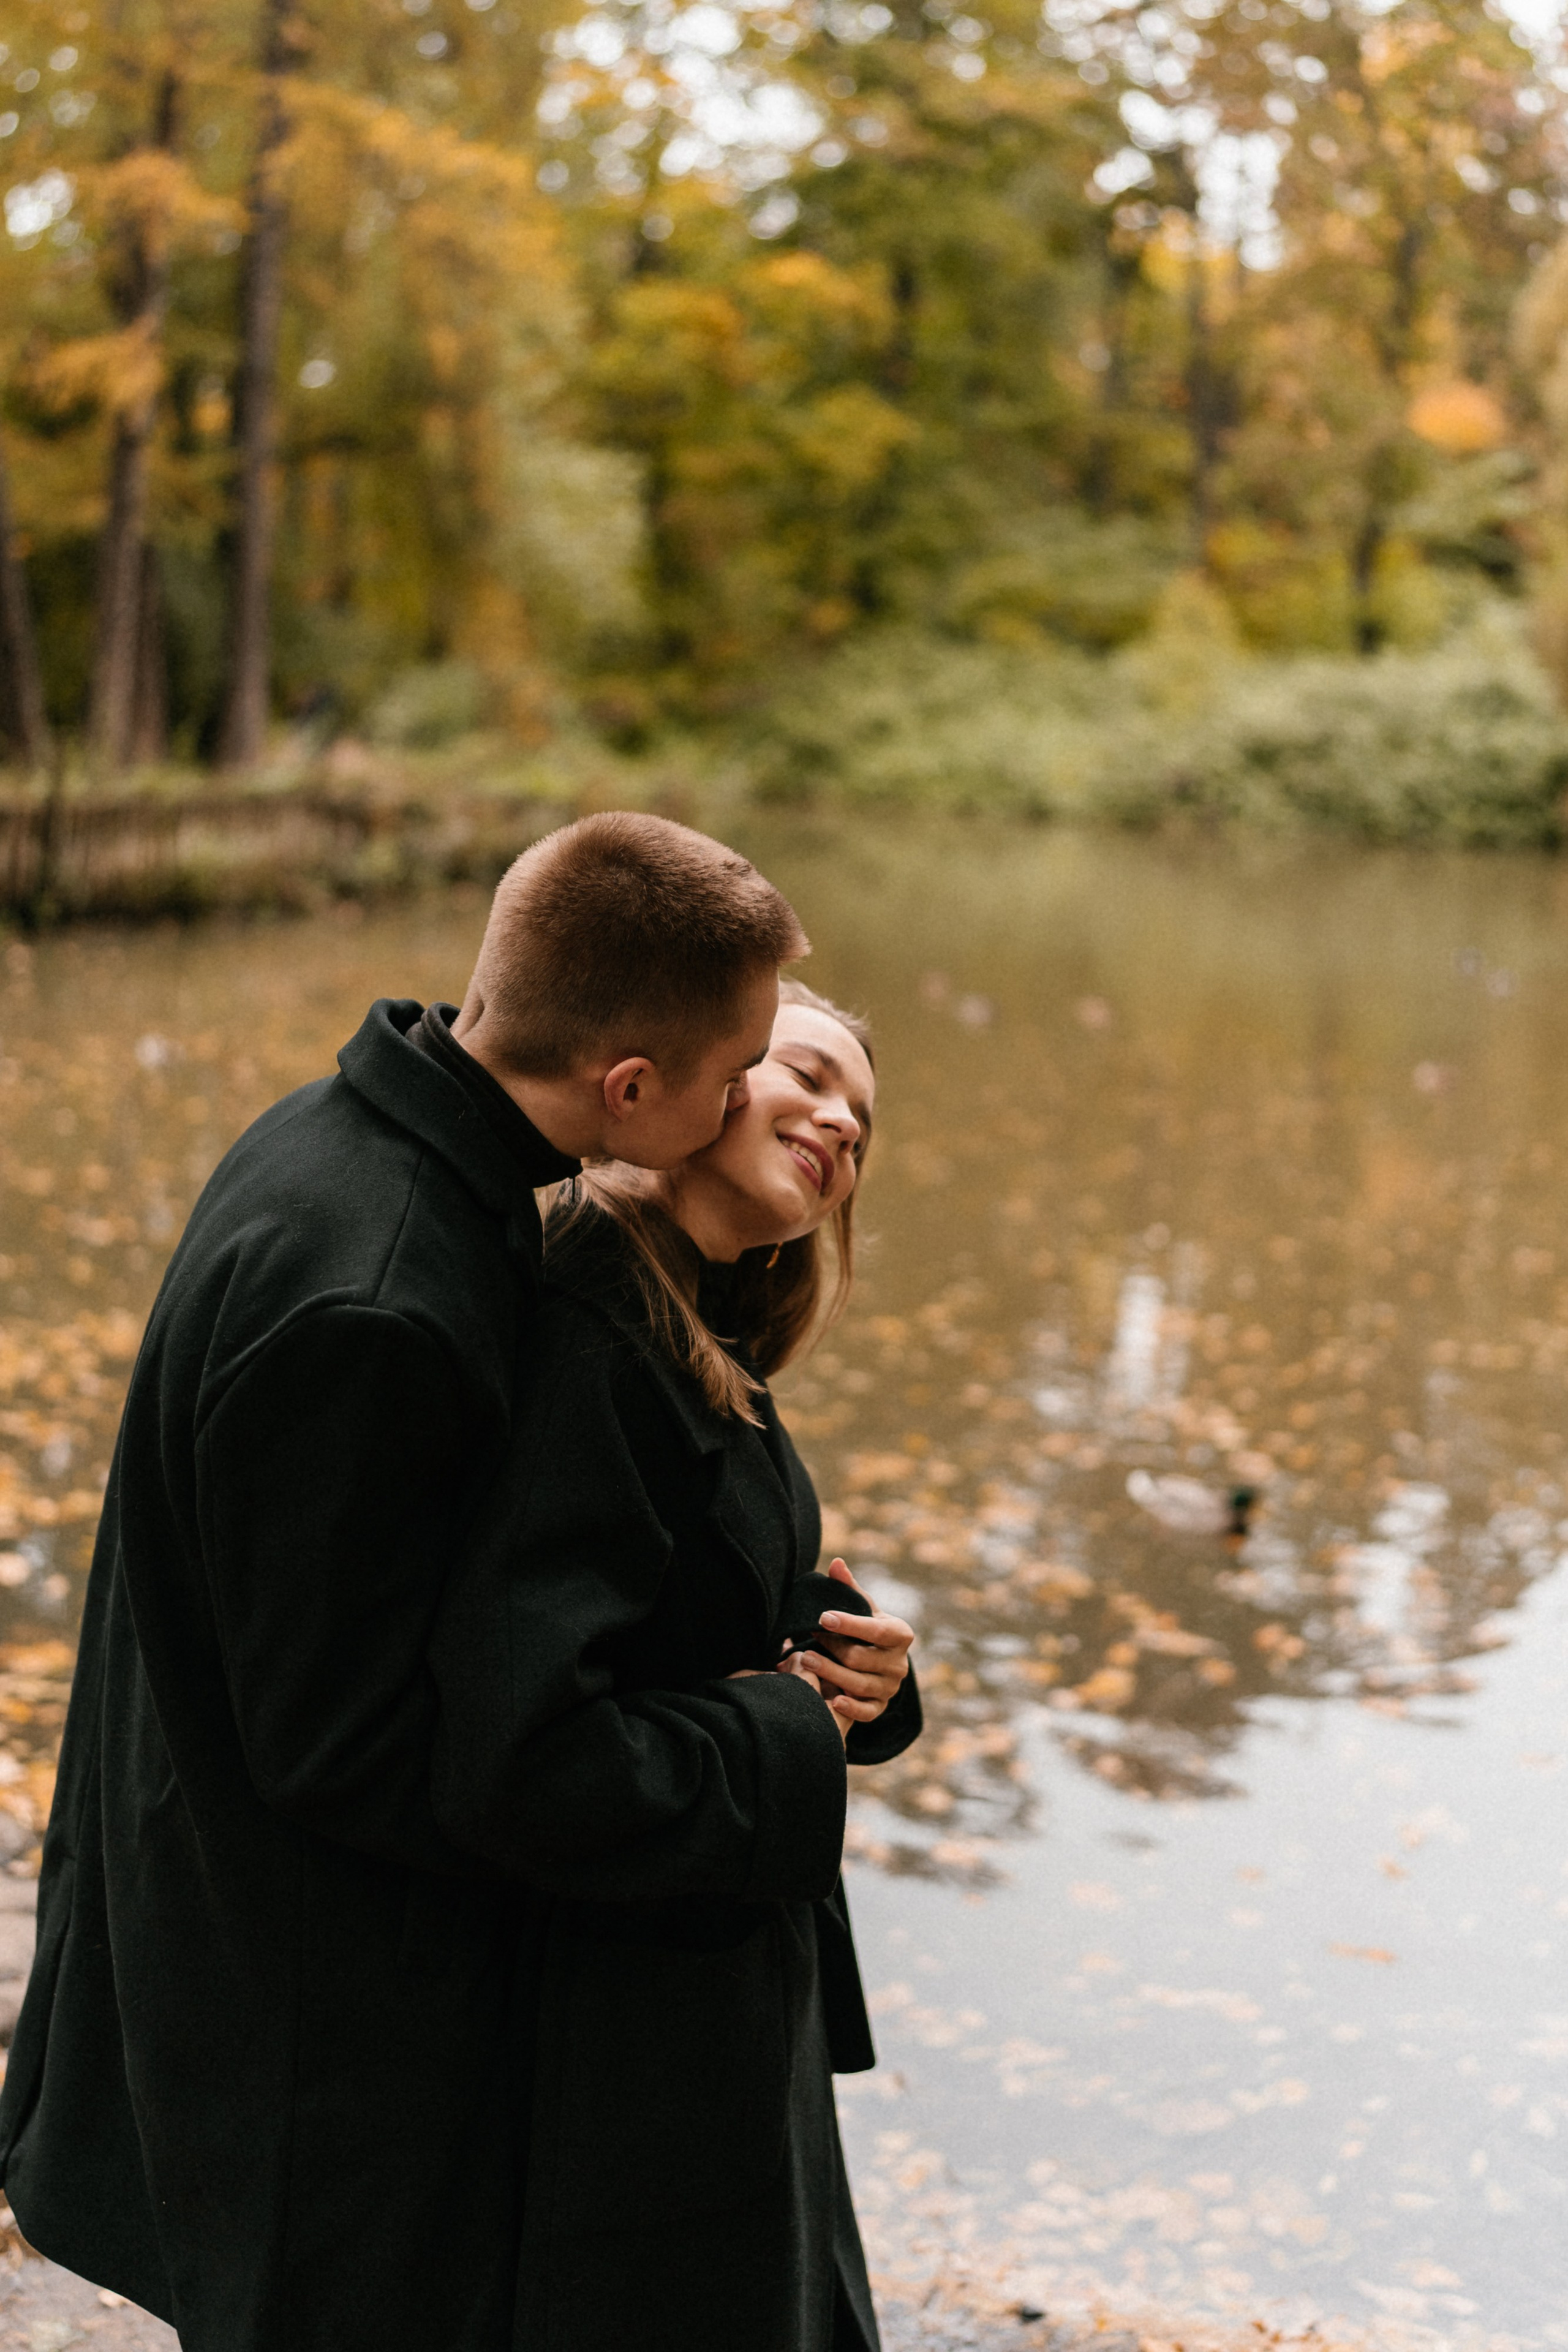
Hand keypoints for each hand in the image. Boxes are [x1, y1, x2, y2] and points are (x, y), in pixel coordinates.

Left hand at [783, 1559, 912, 1731]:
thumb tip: (836, 1563)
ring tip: (805, 1660)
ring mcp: (890, 1688)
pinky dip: (851, 1707)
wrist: (879, 1661)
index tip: (823, 1617)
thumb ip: (849, 1588)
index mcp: (900, 1634)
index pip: (876, 1630)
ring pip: (859, 1684)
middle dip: (832, 1648)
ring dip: (830, 1673)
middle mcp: (900, 1664)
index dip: (850, 1624)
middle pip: (861, 1659)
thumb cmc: (867, 1629)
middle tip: (807, 1638)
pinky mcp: (880, 1707)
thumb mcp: (863, 1608)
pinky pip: (867, 1712)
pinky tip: (833, 1699)